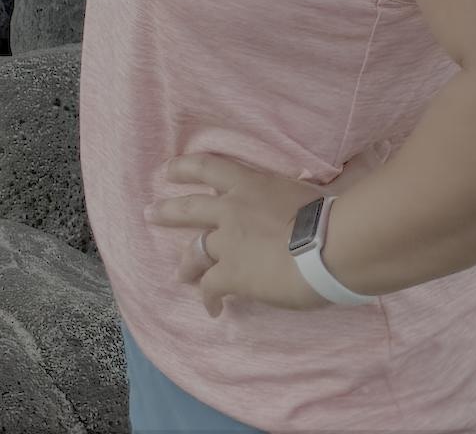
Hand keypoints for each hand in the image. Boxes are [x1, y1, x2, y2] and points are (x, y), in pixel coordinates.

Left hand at [148, 155, 331, 316]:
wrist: (326, 245)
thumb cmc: (326, 214)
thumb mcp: (301, 190)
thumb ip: (288, 195)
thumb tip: (302, 200)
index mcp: (249, 183)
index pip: (209, 168)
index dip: (186, 168)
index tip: (169, 170)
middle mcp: (231, 209)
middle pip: (189, 209)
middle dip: (167, 212)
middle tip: (150, 213)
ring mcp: (227, 242)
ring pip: (195, 251)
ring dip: (185, 264)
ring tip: (179, 275)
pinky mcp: (232, 273)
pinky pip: (211, 286)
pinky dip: (209, 298)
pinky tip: (212, 308)